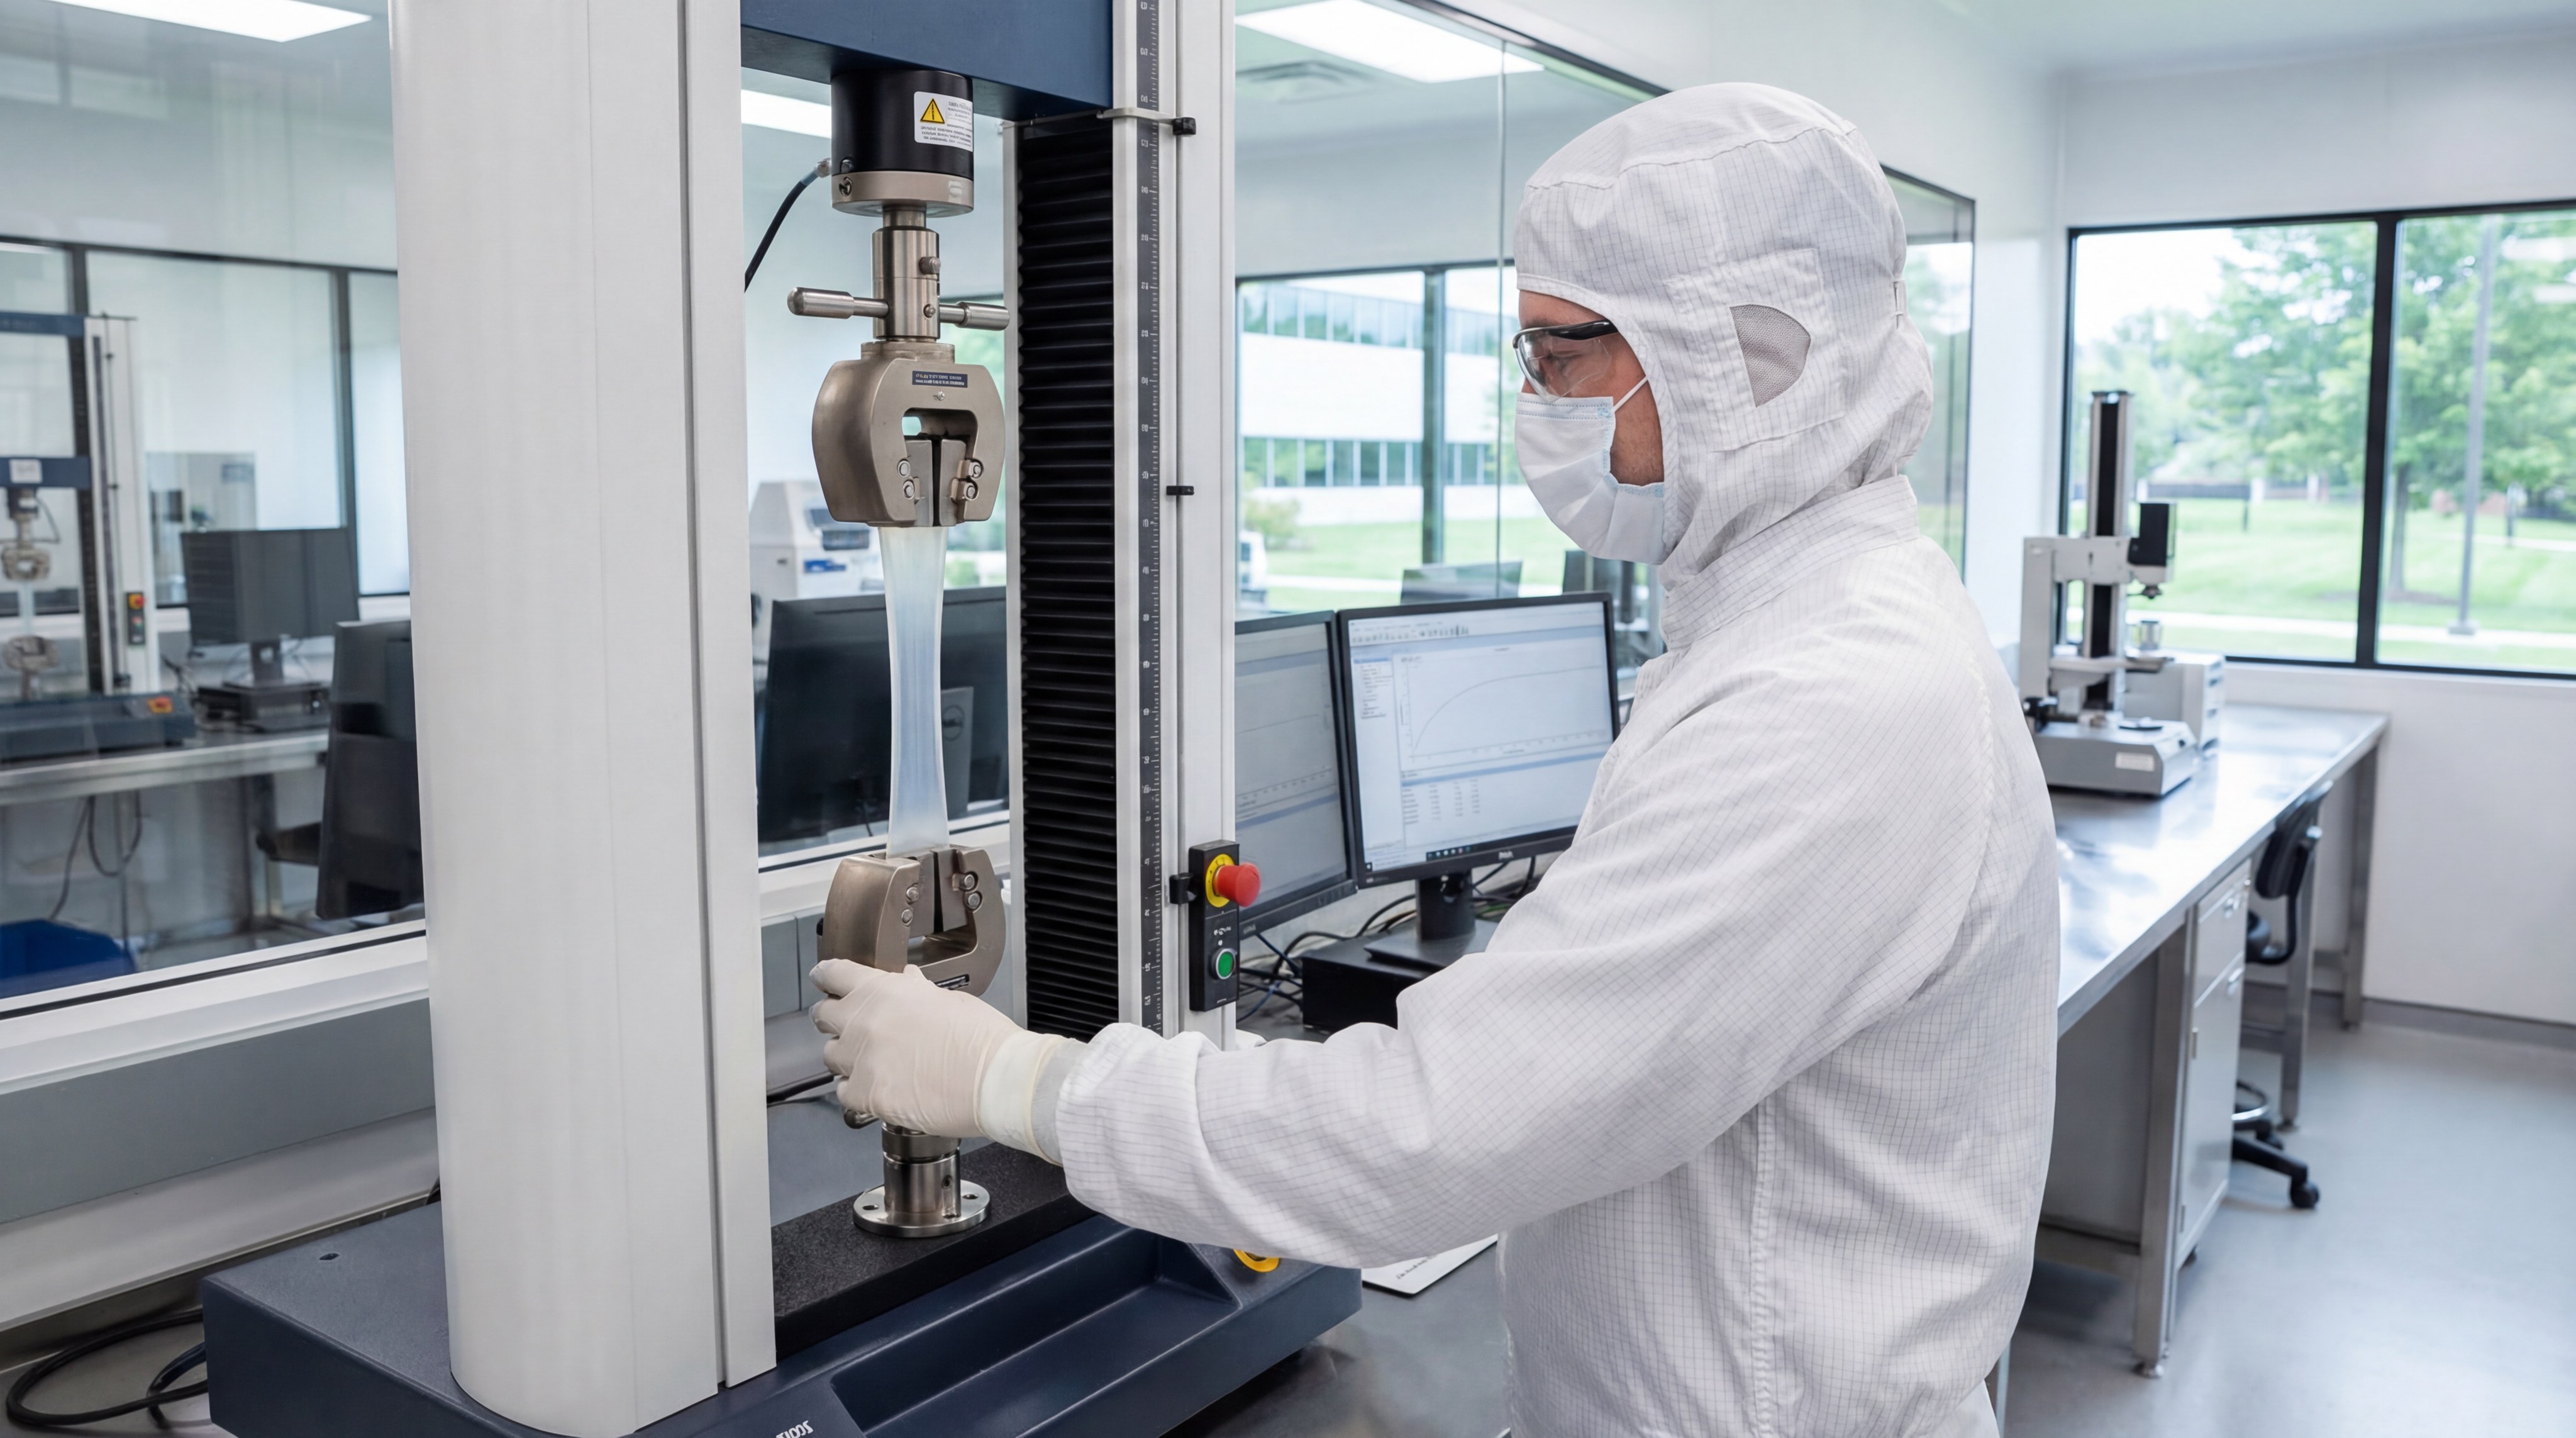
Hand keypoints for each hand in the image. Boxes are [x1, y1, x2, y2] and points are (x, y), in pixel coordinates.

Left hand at [810, 960, 1025, 1137]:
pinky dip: (855, 1091)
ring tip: (871, 1061)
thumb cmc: (982, 1039)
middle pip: (824, 1016)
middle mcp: (865, 1022)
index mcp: (884, 990)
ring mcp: (862, 1060)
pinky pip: (844, 1092)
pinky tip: (875, 1088)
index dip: (827, 977)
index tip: (824, 979)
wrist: (995, 1079)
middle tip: (850, 1025)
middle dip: (834, 1019)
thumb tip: (908, 984)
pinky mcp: (867, 1095)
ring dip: (846, 1056)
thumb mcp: (949, 1000)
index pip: (834, 974)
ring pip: (831, 1056)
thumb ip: (917, 992)